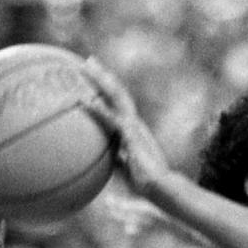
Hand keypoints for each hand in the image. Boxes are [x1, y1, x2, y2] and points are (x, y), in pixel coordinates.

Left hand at [83, 57, 169, 197]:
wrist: (161, 186)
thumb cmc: (146, 182)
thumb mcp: (126, 167)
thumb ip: (116, 158)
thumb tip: (105, 158)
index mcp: (132, 128)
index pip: (118, 103)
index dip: (107, 88)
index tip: (95, 76)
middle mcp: (133, 122)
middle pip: (117, 93)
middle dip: (103, 76)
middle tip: (88, 61)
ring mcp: (133, 127)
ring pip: (116, 97)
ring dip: (101, 81)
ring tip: (87, 66)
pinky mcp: (130, 136)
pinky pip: (112, 119)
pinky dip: (98, 109)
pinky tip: (86, 100)